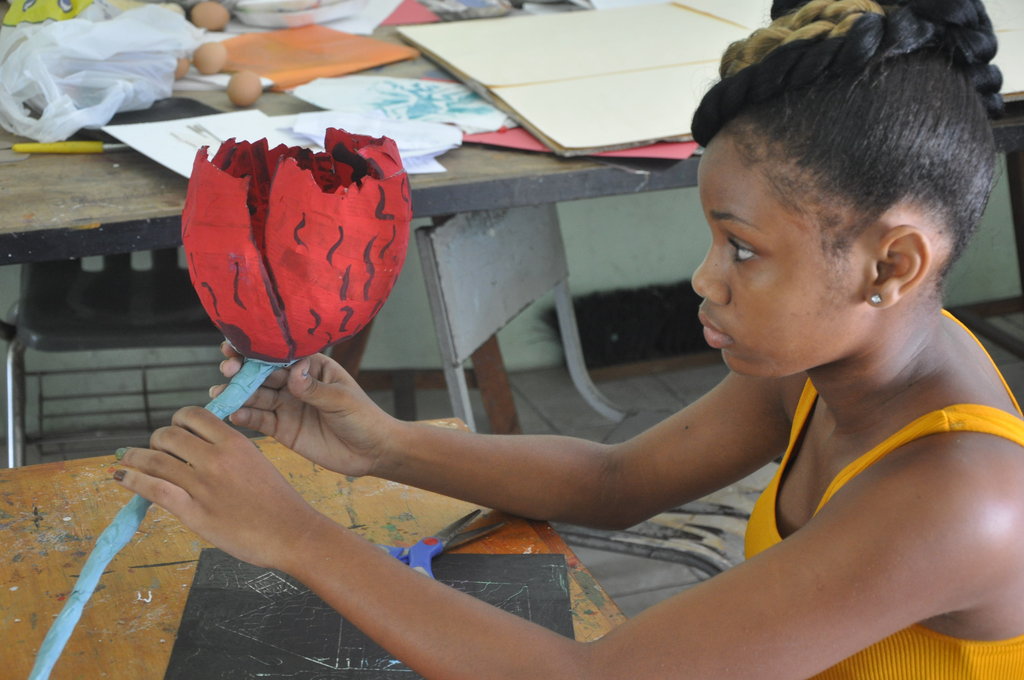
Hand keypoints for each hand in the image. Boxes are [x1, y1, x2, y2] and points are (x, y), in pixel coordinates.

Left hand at [116, 406, 329, 569]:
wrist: (291, 533)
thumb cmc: (279, 502)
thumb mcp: (257, 463)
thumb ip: (229, 453)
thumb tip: (200, 450)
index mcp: (235, 443)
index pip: (193, 415)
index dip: (178, 420)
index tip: (176, 430)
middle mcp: (216, 459)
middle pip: (169, 435)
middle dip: (158, 439)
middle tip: (157, 450)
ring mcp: (202, 485)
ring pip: (155, 459)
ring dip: (136, 457)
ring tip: (128, 459)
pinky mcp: (193, 511)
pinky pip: (153, 488)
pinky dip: (132, 479)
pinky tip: (122, 477)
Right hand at [214, 343, 393, 476]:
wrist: (372, 452)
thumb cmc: (364, 418)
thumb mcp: (342, 400)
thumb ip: (315, 389)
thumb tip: (293, 372)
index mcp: (312, 366)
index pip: (281, 355)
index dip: (258, 350)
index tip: (237, 346)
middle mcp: (295, 383)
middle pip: (263, 373)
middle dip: (242, 370)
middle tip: (228, 369)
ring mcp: (287, 405)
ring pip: (256, 396)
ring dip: (237, 393)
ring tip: (221, 393)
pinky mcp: (283, 428)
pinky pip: (260, 420)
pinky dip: (246, 417)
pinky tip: (234, 414)